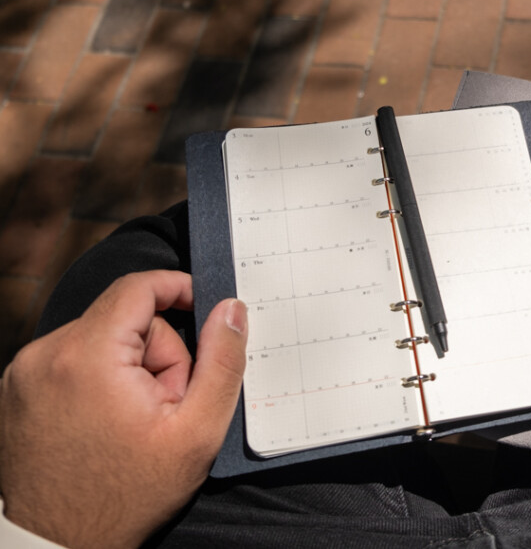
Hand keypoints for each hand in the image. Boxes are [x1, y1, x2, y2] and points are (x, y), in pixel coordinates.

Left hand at [0, 270, 246, 547]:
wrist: (58, 546)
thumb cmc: (126, 496)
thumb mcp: (195, 433)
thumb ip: (221, 363)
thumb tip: (230, 310)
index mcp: (87, 357)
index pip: (137, 287)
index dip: (178, 289)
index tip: (204, 308)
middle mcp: (45, 355)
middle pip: (123, 319)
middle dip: (157, 353)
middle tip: (165, 405)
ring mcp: (23, 374)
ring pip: (99, 339)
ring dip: (128, 368)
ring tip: (135, 420)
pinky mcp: (16, 390)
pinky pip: (73, 360)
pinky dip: (98, 379)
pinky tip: (107, 421)